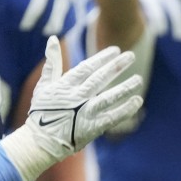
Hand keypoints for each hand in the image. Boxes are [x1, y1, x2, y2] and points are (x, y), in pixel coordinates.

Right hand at [0, 38, 141, 180]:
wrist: (42, 141)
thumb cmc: (42, 112)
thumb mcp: (43, 85)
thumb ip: (51, 63)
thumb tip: (53, 39)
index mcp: (65, 85)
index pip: (87, 68)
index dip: (102, 58)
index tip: (115, 50)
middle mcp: (77, 97)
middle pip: (100, 78)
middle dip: (116, 67)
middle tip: (131, 56)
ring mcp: (86, 112)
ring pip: (109, 97)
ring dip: (125, 87)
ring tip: (139, 79)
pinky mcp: (94, 127)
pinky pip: (113, 117)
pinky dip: (126, 109)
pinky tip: (138, 100)